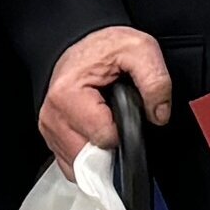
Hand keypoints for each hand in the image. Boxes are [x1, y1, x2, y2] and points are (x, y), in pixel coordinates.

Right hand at [38, 27, 172, 164]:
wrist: (86, 43)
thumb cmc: (106, 47)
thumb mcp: (140, 50)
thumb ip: (155, 81)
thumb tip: (159, 115)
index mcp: (67, 95)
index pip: (103, 138)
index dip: (124, 129)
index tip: (125, 111)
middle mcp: (52, 116)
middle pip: (89, 158)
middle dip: (111, 145)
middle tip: (116, 117)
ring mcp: (49, 129)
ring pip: (80, 167)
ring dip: (100, 154)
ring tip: (107, 123)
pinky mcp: (52, 137)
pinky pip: (72, 165)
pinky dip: (88, 158)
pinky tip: (96, 136)